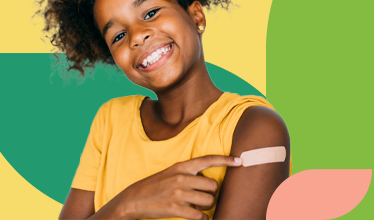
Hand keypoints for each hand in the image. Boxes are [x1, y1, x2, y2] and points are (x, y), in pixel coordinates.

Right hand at [109, 155, 242, 219]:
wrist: (133, 200)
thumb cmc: (154, 186)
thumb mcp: (170, 173)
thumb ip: (188, 173)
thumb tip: (208, 180)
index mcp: (181, 166)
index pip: (207, 159)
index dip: (226, 160)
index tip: (239, 161)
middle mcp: (181, 177)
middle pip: (213, 185)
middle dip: (211, 193)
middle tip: (203, 198)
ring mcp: (179, 193)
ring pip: (208, 200)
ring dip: (206, 206)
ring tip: (196, 207)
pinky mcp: (176, 208)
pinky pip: (200, 215)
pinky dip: (202, 218)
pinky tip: (197, 217)